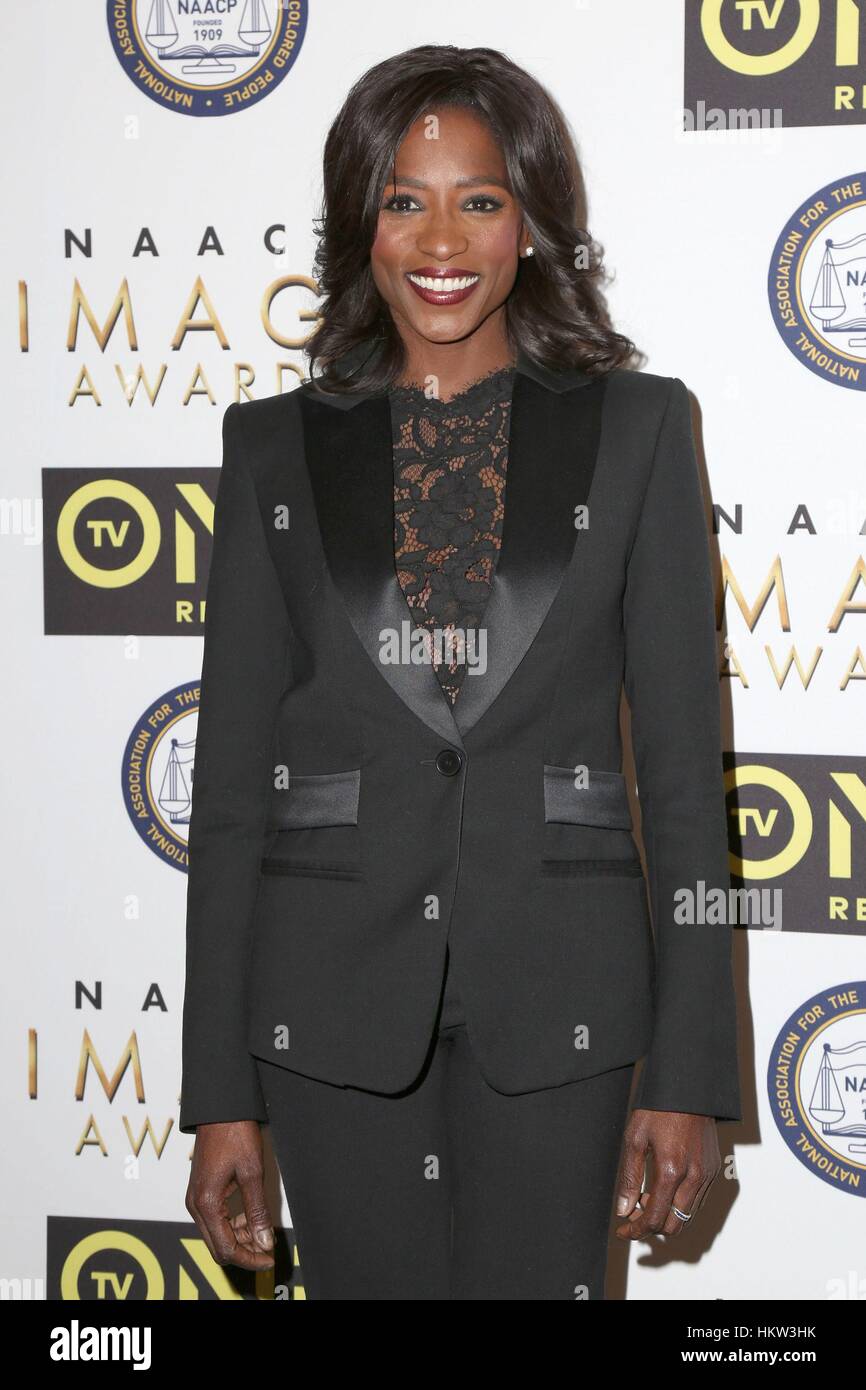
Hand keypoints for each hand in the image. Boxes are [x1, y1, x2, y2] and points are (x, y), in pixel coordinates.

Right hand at [186, 1120, 275, 1269]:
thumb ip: (257, 1211)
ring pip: (216, 1235)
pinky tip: (250, 1219)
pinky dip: (232, 1225)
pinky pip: (214, 1220)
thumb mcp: (252, 1172)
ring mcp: (195, 1199)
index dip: (249, 1259)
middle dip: (244, 1253)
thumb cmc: (234, 1133)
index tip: (269, 1259)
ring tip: (262, 1233)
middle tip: (268, 1250)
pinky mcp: (199, 1192)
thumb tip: (264, 1241)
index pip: (225, 1249)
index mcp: (206, 1203)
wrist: (219, 1108)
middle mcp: (195, 1205)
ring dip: (239, 1239)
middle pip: (217, 1247)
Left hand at [614, 1108, 720, 1239]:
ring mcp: (708, 1175)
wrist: (689, 1089)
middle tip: (633, 1215)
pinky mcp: (714, 1170)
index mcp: (671, 1170)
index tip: (623, 1230)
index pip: (655, 1218)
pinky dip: (680, 1206)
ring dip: (666, 1217)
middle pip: (674, 1225)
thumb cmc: (659, 1109)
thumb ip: (630, 1178)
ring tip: (646, 1199)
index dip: (636, 1231)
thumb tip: (624, 1209)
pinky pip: (698, 1202)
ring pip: (688, 1217)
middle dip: (651, 1227)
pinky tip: (664, 1191)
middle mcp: (694, 1177)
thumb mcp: (635, 1138)